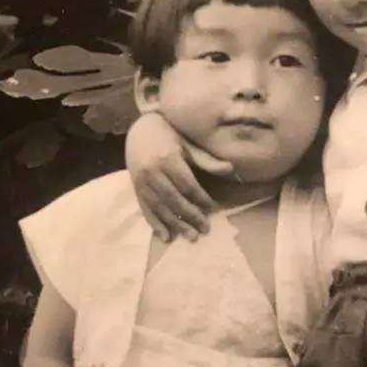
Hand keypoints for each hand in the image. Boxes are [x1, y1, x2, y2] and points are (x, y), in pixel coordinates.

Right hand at [125, 111, 231, 241]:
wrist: (139, 129)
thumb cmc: (169, 135)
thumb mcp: (187, 144)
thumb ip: (206, 160)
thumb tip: (230, 169)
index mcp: (167, 159)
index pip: (187, 184)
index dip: (201, 198)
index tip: (214, 209)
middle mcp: (152, 172)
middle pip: (174, 199)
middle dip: (191, 216)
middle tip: (205, 229)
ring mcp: (142, 182)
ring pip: (160, 207)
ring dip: (176, 224)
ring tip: (191, 237)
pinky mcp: (135, 189)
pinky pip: (145, 209)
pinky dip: (155, 224)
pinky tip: (166, 237)